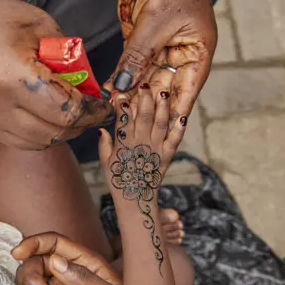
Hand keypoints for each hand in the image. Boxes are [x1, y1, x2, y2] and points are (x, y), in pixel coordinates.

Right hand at [0, 0, 114, 148]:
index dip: (92, 111)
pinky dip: (38, 135)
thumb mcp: (40, 25)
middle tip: (91, 111)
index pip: (66, 110)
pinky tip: (45, 117)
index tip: (103, 105)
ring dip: (60, 132)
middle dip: (80, 123)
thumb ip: (68, 57)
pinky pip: (18, 141)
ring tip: (69, 114)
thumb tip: (89, 86)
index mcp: (13, 76)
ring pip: (38, 142)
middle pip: (54, 132)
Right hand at [99, 84, 186, 201]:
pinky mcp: (166, 155)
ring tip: (163, 94)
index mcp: (124, 144)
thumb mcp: (105, 162)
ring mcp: (155, 148)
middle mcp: (140, 143)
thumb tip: (102, 129)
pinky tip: (182, 117)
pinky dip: (179, 128)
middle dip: (144, 99)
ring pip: (160, 123)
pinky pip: (175, 140)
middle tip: (145, 85)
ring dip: (162, 107)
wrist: (135, 198)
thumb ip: (104, 144)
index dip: (123, 105)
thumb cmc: (118, 180)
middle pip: (144, 116)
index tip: (122, 93)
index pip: (123, 119)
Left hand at [108, 0, 216, 123]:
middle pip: (165, 86)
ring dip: (132, 94)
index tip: (167, 131)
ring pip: (146, 78)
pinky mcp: (140, 41)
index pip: (188, 87)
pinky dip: (122, 78)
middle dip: (148, 104)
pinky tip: (111, 91)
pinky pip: (132, 65)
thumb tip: (124, 87)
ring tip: (118, 111)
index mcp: (198, 49)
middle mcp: (180, 52)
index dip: (177, 110)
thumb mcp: (154, 23)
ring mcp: (159, 47)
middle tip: (131, 123)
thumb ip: (138, 56)